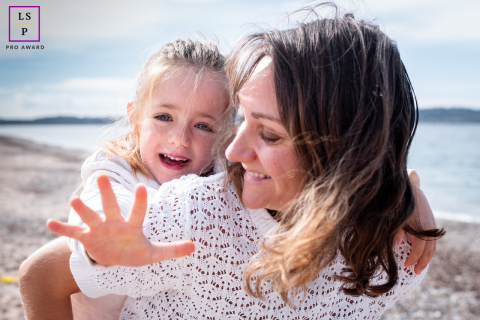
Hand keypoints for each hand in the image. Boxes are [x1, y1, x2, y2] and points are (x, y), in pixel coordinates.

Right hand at [46, 174, 194, 265]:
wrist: (115, 257)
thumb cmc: (135, 251)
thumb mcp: (153, 254)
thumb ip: (171, 250)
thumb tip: (194, 246)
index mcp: (132, 225)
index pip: (138, 212)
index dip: (140, 201)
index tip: (142, 186)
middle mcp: (114, 223)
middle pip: (111, 206)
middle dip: (107, 193)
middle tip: (102, 176)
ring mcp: (99, 229)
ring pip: (90, 216)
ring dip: (82, 209)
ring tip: (73, 199)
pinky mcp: (86, 238)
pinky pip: (73, 232)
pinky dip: (62, 228)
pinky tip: (49, 222)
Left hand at [393, 184, 436, 274]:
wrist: (410, 186)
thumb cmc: (400, 203)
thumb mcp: (396, 216)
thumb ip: (396, 231)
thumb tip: (394, 246)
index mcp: (421, 227)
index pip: (419, 248)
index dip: (413, 258)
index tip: (406, 266)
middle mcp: (429, 227)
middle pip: (429, 250)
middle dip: (422, 262)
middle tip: (415, 272)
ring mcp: (431, 225)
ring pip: (433, 246)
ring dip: (427, 257)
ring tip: (419, 267)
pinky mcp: (430, 223)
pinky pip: (432, 240)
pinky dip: (428, 250)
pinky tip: (421, 254)